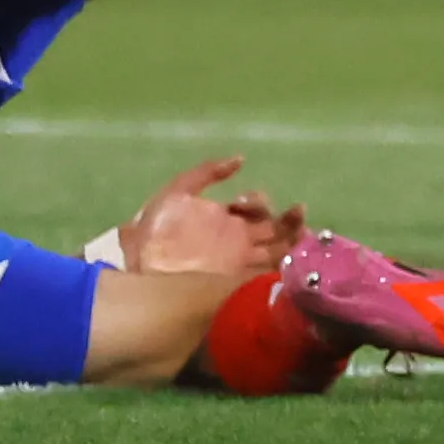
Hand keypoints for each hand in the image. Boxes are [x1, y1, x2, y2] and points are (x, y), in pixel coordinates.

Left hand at [116, 157, 307, 276]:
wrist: (139, 268)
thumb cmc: (154, 230)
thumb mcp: (177, 191)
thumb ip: (206, 172)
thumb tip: (240, 159)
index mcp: (226, 220)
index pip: (256, 208)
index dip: (257, 201)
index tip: (241, 204)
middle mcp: (238, 242)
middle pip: (274, 229)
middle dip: (290, 219)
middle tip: (297, 213)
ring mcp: (240, 264)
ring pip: (278, 250)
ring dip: (294, 239)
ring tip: (305, 230)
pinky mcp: (238, 284)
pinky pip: (269, 275)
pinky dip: (286, 266)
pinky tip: (296, 256)